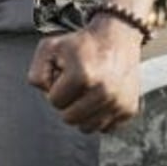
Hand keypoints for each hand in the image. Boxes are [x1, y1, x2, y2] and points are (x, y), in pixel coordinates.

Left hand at [26, 17, 142, 133]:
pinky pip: (105, 128)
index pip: (55, 102)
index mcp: (82, 75)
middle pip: (70, 119)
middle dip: (68, 103)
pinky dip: (99, 116)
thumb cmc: (80, 44)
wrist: (116, 37)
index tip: (63, 75)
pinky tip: (99, 97)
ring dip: (82, 112)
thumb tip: (46, 95)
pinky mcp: (130, 109)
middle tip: (75, 84)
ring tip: (87, 90)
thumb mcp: (49, 48)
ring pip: (87, 128)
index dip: (55, 88)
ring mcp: (118, 102)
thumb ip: (36, 74)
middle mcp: (104, 91)